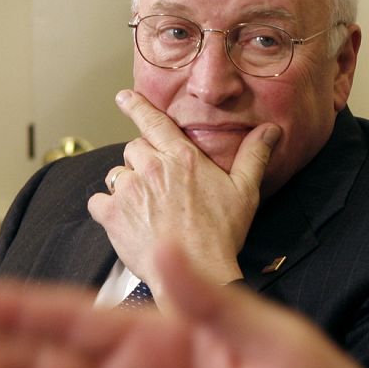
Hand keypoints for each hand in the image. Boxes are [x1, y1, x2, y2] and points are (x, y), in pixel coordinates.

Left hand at [87, 90, 279, 296]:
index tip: (124, 96)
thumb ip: (254, 156)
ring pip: (116, 174)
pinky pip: (98, 201)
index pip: (154, 121)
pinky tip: (125, 220)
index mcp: (183, 158)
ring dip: (127, 185)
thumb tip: (270, 130)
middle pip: (134, 148)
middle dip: (142, 160)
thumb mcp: (245, 191)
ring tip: (145, 206)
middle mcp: (152, 168)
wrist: (196, 271)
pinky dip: (108, 208)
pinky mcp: (112, 214)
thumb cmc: (222, 233)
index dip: (137, 106)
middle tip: (157, 183)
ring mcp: (129, 190)